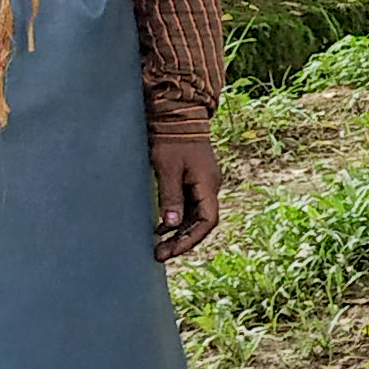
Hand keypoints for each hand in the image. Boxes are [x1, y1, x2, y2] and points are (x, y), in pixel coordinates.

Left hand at [152, 137, 224, 261]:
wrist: (177, 113)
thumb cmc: (171, 139)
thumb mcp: (167, 169)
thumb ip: (170, 197)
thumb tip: (171, 225)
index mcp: (208, 184)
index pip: (207, 222)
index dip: (191, 240)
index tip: (171, 251)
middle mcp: (209, 186)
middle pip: (201, 223)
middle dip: (182, 241)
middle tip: (159, 254)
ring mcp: (202, 182)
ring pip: (195, 216)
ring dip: (179, 232)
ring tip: (158, 245)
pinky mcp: (193, 179)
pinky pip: (188, 206)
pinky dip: (176, 219)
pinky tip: (160, 227)